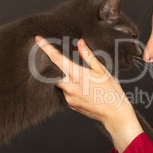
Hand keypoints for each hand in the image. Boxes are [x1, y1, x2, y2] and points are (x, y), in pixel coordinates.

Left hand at [35, 36, 142, 152]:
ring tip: (81, 78)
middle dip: (51, 65)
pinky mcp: (70, 105)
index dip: (46, 48)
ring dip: (64, 78)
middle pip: (52, 72)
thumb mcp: (102, 70)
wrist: (114, 113)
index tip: (37, 38)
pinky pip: (66, 93)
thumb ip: (89, 56)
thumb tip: (80, 43)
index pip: (56, 58)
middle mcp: (69, 87)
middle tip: (59, 61)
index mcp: (77, 75)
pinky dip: (70, 88)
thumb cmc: (111, 91)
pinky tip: (84, 89)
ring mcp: (68, 97)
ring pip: (60, 83)